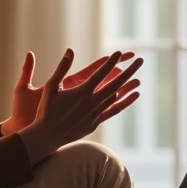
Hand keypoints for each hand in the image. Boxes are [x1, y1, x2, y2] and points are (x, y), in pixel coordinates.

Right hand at [18, 49, 143, 165]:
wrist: (47, 136)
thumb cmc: (46, 110)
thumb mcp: (51, 86)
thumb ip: (62, 68)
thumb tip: (70, 50)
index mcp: (82, 91)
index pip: (101, 72)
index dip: (111, 62)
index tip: (119, 52)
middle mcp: (92, 101)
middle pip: (115, 83)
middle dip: (129, 71)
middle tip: (140, 61)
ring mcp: (96, 113)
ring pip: (117, 97)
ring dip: (128, 86)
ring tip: (139, 79)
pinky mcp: (95, 122)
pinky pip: (114, 110)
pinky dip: (125, 102)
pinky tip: (134, 95)